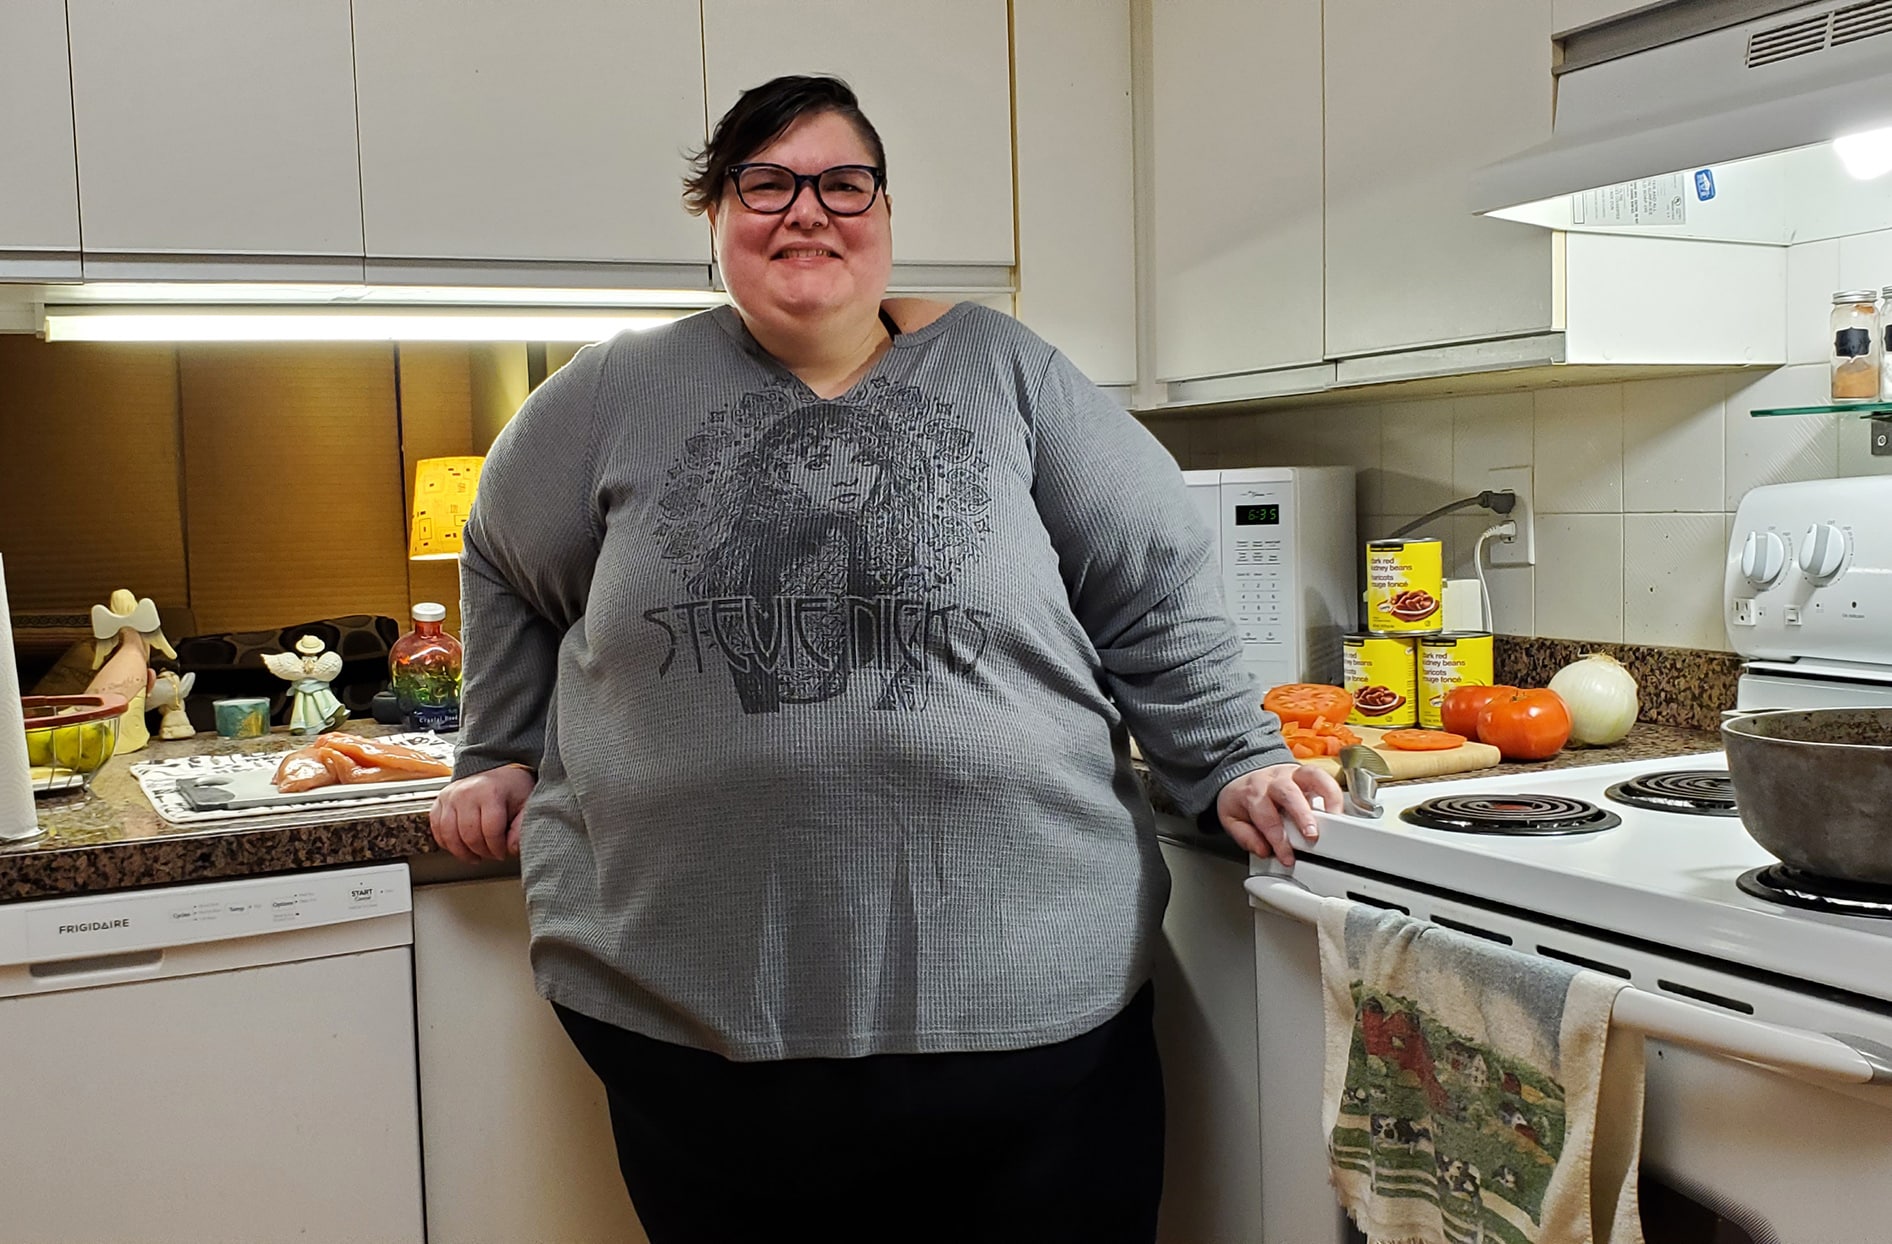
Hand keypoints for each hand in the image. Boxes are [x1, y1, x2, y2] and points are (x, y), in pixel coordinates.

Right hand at [430, 764, 535, 861]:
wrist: (497, 773)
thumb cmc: (512, 790)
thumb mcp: (526, 805)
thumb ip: (522, 826)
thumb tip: (511, 848)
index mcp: (490, 792)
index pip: (490, 831)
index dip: (497, 848)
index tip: (503, 853)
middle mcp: (466, 792)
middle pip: (469, 835)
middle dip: (482, 851)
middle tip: (491, 854)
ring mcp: (450, 796)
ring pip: (449, 835)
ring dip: (463, 852)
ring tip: (476, 855)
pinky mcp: (439, 801)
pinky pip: (437, 829)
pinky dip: (447, 843)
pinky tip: (460, 847)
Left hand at [1214, 762, 1342, 865]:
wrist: (1242, 772)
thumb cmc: (1242, 799)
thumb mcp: (1231, 819)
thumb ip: (1245, 836)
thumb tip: (1263, 850)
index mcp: (1252, 793)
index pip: (1266, 818)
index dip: (1278, 840)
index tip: (1287, 857)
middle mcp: (1273, 780)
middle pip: (1288, 794)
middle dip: (1302, 815)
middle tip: (1312, 836)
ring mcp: (1291, 773)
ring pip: (1310, 776)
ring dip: (1325, 797)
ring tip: (1334, 817)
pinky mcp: (1306, 772)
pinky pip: (1323, 775)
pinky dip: (1334, 790)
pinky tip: (1339, 807)